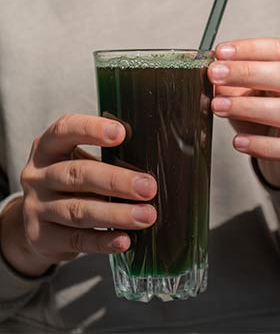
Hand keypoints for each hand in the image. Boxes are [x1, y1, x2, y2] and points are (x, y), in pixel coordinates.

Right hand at [0, 114, 156, 276]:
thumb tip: (152, 164)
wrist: (37, 223)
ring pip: (78, 210)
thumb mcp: (81, 162)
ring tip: (146, 216)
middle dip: (117, 181)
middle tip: (148, 187)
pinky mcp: (43, 238)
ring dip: (116, 214)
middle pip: (77, 174)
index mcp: (49, 148)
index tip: (121, 133)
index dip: (91, 129)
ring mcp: (37, 208)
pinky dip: (103, 241)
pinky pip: (77, 240)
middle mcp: (38, 175)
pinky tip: (124, 240)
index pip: (65, 130)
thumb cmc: (73, 184)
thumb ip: (108, 159)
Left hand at [208, 38, 279, 188]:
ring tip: (217, 107)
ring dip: (248, 107)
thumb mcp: (243, 97)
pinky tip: (238, 141)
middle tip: (215, 74)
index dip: (250, 48)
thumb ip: (228, 86)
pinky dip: (260, 145)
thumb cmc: (260, 119)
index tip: (221, 52)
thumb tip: (208, 78)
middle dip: (247, 72)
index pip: (278, 51)